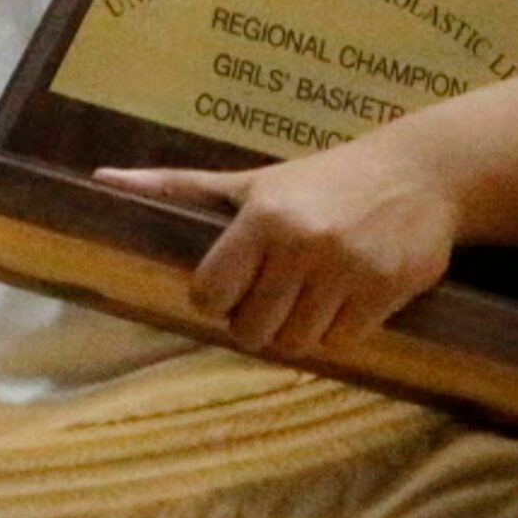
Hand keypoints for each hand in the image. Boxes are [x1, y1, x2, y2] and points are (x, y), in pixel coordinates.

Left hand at [96, 140, 456, 358]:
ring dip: (294, 333)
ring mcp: (347, 272)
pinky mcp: (386, 292)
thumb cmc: (320, 178)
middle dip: (253, 323)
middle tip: (267, 299)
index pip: (211, 293)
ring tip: (302, 301)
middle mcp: (303, 245)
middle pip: (253, 330)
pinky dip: (335, 333)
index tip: (227, 286)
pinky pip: (342, 343)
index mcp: (262, 217)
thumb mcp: (249, 180)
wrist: (417, 173)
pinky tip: (338, 301)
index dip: (214, 298)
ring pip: (298, 344)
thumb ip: (175, 186)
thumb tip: (100, 181)